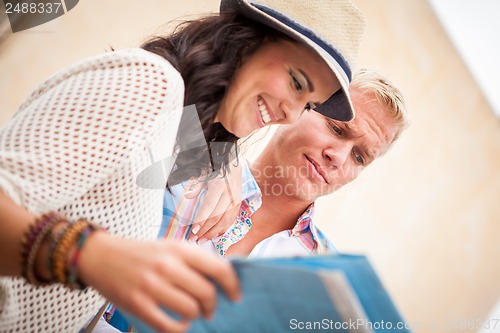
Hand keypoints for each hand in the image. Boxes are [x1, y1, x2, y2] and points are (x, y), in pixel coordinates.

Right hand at [78, 232, 240, 332]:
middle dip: (213, 305)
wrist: (102, 256)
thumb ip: (195, 260)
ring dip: (196, 315)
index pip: (219, 268)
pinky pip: (170, 326)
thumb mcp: (171, 247)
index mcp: (180, 248)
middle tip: (210, 309)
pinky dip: (180, 328)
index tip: (235, 296)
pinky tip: (179, 323)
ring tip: (192, 313)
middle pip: (207, 292)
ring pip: (191, 310)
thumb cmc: (143, 254)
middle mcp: (167, 265)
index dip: (232, 285)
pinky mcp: (138, 305)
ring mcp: (152, 285)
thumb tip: (224, 279)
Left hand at [185, 163, 242, 243]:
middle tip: (193, 239)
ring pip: (225, 221)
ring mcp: (236, 200)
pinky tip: (214, 236)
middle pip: (217, 217)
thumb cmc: (216, 167)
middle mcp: (229, 194)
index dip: (201, 220)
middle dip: (204, 231)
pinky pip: (231, 220)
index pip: (209, 207)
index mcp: (219, 186)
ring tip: (201, 241)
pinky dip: (222, 229)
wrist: (234, 162)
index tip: (193, 231)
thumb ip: (197, 186)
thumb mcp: (204, 173)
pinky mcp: (239, 203)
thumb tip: (188, 196)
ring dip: (213, 233)